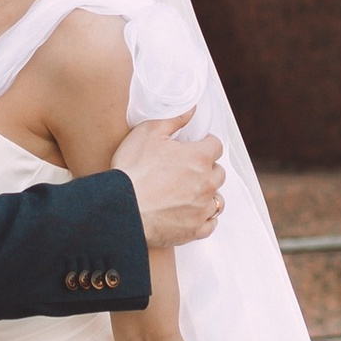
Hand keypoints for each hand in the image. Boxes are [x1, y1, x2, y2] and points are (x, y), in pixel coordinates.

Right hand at [116, 114, 225, 248]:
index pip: (215, 145)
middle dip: (207, 169)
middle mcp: (207, 183)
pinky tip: (192, 213)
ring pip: (217, 199)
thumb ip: (174, 120)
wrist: (122, 209)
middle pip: (218, 172)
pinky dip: (205, 218)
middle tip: (188, 170)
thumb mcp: (148, 132)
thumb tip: (191, 111)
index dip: (205, 144)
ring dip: (208, 194)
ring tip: (191, 193)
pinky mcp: (194, 229)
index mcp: (199, 157)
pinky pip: (211, 223)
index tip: (195, 147)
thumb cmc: (133, 170)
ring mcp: (202, 208)